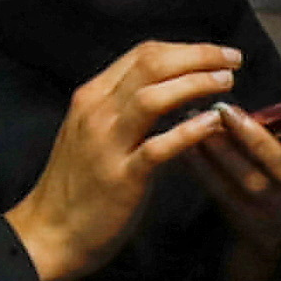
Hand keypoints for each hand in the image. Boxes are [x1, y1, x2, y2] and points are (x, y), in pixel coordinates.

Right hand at [7, 40, 256, 280]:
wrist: (47, 232)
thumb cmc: (75, 184)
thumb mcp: (91, 132)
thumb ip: (122, 108)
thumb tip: (167, 89)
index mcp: (92, 96)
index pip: (142, 54)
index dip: (185, 48)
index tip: (216, 54)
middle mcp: (97, 112)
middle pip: (151, 65)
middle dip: (198, 56)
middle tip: (233, 60)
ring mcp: (107, 144)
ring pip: (153, 97)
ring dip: (195, 83)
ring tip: (227, 83)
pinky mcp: (121, 177)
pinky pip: (158, 147)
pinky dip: (189, 131)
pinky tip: (213, 123)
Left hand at [185, 98, 280, 280]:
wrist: (279, 210)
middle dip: (254, 138)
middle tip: (226, 110)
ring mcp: (273, 202)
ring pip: (249, 179)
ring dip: (223, 151)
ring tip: (201, 123)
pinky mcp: (244, 212)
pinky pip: (221, 190)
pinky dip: (203, 167)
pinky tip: (188, 145)